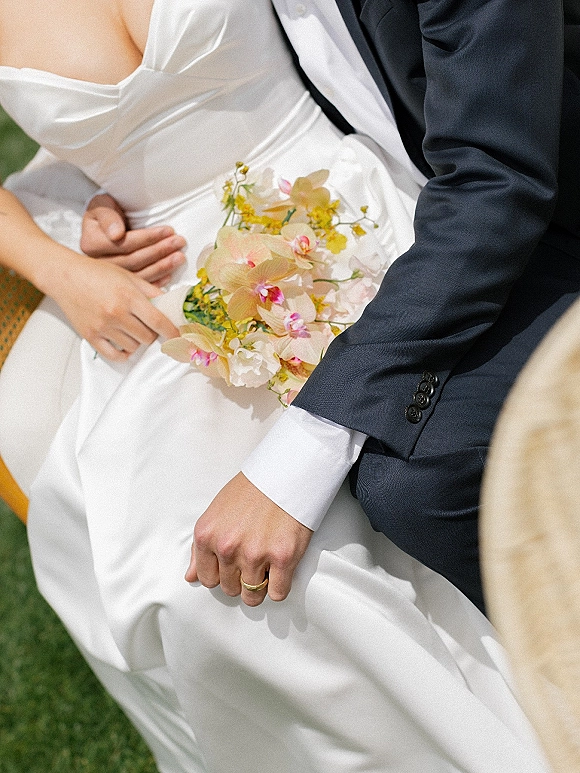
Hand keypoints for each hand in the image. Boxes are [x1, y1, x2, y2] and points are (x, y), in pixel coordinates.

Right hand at [48, 255, 179, 360]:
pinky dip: (124, 353)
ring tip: (133, 329)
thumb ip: (151, 291)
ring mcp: (102, 327)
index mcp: (129, 296)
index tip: (179, 337)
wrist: (65, 276)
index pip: (158, 321)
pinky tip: (125, 344)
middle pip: (147, 337)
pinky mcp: (90, 336)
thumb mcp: (128, 276)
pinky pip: (115, 355)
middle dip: (153, 334)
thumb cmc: (98, 273)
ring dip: (138, 341)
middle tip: (149, 327)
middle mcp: (116, 313)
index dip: (172, 332)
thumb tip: (171, 305)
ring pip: (134, 347)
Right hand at [81, 194, 186, 285]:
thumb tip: (116, 234)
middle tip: (179, 242)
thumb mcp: (102, 206)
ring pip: (138, 275)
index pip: (125, 243)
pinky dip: (155, 282)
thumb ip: (108, 217)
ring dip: (161, 267)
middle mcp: (98, 264)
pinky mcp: (118, 284)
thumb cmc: (104, 212)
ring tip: (179, 257)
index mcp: (91, 244)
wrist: (98, 225)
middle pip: (133, 260)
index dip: (148, 238)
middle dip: (159, 251)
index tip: (168, 230)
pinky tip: (169, 275)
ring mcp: (108, 277)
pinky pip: (138, 287)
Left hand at [186, 473, 312, 605]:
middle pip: (229, 588)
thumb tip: (191, 575)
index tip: (231, 567)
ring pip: (252, 596)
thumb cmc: (253, 489)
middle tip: (252, 562)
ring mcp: (255, 554)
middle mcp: (227, 547)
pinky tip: (281, 571)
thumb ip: (201, 547)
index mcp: (207, 535)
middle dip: (240, 579)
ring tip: (266, 568)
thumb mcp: (216, 513)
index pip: (206, 578)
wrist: (286, 472)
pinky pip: (278, 593)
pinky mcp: (283, 558)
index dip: (221, 574)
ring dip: (260, 586)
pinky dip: (280, 587)